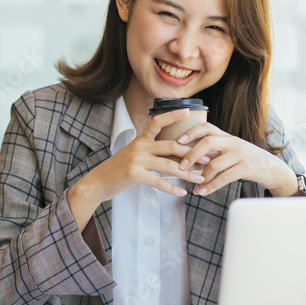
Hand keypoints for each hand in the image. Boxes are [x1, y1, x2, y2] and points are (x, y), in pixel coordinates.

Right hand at [77, 108, 206, 203]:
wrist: (97, 182)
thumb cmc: (117, 170)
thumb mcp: (132, 154)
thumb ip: (150, 151)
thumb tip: (172, 152)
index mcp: (140, 139)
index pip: (157, 122)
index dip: (172, 115)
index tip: (188, 111)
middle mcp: (139, 147)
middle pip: (171, 146)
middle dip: (192, 153)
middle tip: (208, 158)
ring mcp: (136, 160)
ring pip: (168, 165)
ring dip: (187, 173)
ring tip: (201, 178)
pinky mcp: (134, 174)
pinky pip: (158, 181)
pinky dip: (172, 188)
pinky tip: (183, 193)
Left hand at [175, 122, 297, 196]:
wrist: (273, 169)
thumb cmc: (247, 160)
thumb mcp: (231, 151)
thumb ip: (215, 151)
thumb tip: (189, 156)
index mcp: (227, 136)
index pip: (207, 127)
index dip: (191, 132)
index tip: (178, 141)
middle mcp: (233, 142)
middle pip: (208, 142)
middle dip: (191, 154)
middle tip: (181, 166)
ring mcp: (241, 154)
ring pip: (215, 163)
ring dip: (201, 177)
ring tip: (194, 187)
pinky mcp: (247, 168)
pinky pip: (224, 177)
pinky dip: (212, 186)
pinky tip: (204, 192)